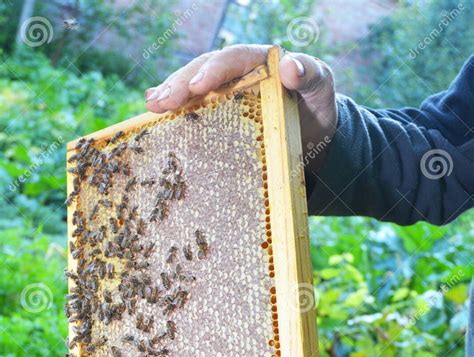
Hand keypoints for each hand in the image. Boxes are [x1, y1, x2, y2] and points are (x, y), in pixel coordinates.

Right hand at [145, 44, 336, 169]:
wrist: (315, 135)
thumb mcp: (322, 88)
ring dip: (170, 94)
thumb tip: (290, 67)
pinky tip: (151, 114)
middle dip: (181, 83)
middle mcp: (236, 72)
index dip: (213, 70)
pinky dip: (173, 111)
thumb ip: (311, 74)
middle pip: (203, 70)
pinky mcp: (218, 113)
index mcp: (259, 60)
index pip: (232, 58)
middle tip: (163, 101)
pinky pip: (193, 108)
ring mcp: (224, 92)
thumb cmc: (317, 107)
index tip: (199, 87)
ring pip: (192, 86)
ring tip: (152, 106)